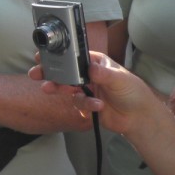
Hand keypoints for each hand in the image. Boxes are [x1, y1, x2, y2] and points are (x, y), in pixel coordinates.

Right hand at [31, 51, 171, 137]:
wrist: (138, 118)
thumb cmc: (133, 92)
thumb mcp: (120, 79)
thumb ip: (104, 74)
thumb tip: (90, 68)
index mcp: (95, 62)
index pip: (74, 56)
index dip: (59, 56)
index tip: (44, 56)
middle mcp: (88, 75)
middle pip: (64, 71)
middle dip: (49, 72)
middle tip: (36, 73)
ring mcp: (85, 89)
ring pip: (65, 87)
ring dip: (57, 88)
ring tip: (47, 88)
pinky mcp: (85, 104)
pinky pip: (77, 103)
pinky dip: (84, 105)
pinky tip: (97, 106)